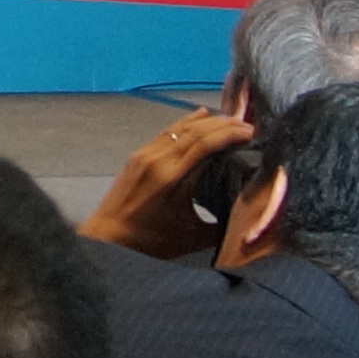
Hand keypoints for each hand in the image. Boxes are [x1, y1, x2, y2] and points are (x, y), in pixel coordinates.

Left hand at [82, 107, 253, 257]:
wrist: (106, 237)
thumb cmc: (148, 242)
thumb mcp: (190, 239)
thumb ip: (221, 229)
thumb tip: (248, 219)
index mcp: (170, 178)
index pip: (205, 144)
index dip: (230, 134)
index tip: (252, 133)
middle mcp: (157, 159)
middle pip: (195, 131)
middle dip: (224, 124)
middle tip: (248, 125)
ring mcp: (145, 154)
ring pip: (180, 127)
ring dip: (207, 121)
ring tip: (231, 119)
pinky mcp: (137, 155)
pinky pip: (166, 131)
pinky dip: (186, 122)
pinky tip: (200, 115)